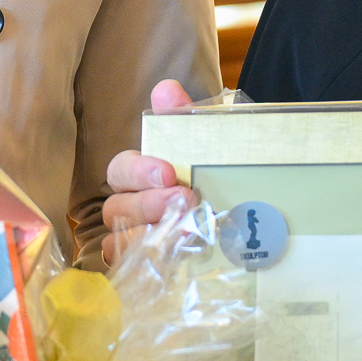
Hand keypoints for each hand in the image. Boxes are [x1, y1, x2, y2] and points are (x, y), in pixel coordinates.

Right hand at [100, 79, 196, 265]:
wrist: (245, 211)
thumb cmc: (212, 174)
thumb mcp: (204, 143)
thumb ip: (183, 118)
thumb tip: (165, 90)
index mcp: (138, 174)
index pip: (120, 169)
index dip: (139, 172)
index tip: (169, 172)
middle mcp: (129, 207)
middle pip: (115, 208)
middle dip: (148, 204)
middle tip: (185, 200)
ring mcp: (135, 240)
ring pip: (118, 242)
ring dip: (148, 237)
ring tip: (186, 233)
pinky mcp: (148, 267)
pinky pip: (132, 271)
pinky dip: (148, 267)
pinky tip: (176, 260)